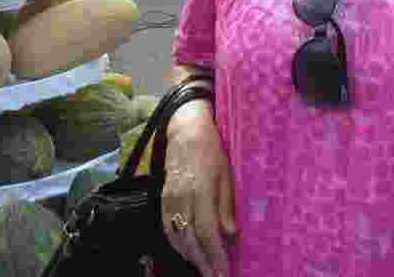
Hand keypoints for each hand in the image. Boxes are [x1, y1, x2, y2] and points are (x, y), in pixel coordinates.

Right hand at [162, 102, 235, 276]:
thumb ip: (226, 205)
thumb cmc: (212, 151)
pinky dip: (178, 245)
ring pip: (179, 238)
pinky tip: (188, 253)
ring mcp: (170, 200)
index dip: (216, 256)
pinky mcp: (162, 200)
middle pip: (192, 240)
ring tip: (206, 270)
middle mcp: (183, 198)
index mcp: (202, 191)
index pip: (208, 232)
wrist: (185, 131)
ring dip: (192, 258)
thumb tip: (230, 235)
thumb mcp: (227, 174)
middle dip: (205, 264)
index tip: (225, 273)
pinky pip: (168, 229)